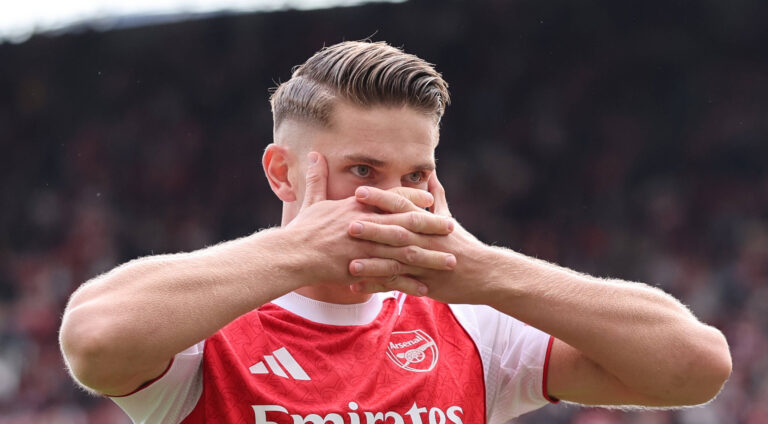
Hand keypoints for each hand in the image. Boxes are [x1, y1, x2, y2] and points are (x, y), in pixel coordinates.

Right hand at [284, 153, 456, 295]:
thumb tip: (315, 154)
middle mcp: (365, 225)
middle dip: (431, 226)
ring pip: (404, 252)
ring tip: (449, 261)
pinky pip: (390, 276)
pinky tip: (425, 288)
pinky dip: (408, 282)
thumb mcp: (311, 201)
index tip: (430, 200)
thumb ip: (318, 179)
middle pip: (405, 223)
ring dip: (429, 257)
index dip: (412, 198)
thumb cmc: (301, 230)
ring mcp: (365, 248)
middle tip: (451, 227)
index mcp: (357, 207)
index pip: (390, 198)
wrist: (291, 256)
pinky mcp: (361, 269)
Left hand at [348, 172, 493, 303]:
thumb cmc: (463, 244)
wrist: (485, 273)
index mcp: (427, 223)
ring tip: (350, 264)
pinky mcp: (424, 285)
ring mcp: (424, 265)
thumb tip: (430, 173)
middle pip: (397, 233)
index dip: (381, 199)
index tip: (359, 192)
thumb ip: (436, 197)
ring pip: (396, 263)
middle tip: (347, 224)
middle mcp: (425, 242)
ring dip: (373, 264)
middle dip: (373, 229)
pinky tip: (356, 288)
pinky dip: (377, 287)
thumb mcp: (448, 218)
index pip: (401, 206)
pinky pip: (397, 286)